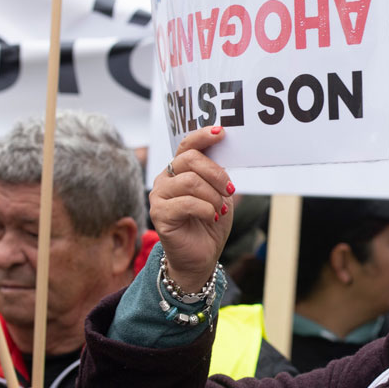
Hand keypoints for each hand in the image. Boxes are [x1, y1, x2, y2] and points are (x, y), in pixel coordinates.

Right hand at [150, 126, 234, 291]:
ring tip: (219, 209)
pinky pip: (186, 203)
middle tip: (229, 190)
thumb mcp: (219, 193)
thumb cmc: (210, 222)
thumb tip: (225, 151)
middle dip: (216, 173)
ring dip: (212, 196)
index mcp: (179, 170)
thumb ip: (218, 173)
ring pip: (190, 181)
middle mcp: (165, 179)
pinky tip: (211, 217)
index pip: (186, 145)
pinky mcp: (159, 214)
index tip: (220, 132)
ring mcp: (159, 196)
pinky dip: (206, 209)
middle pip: (190, 160)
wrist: (202, 255)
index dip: (202, 136)